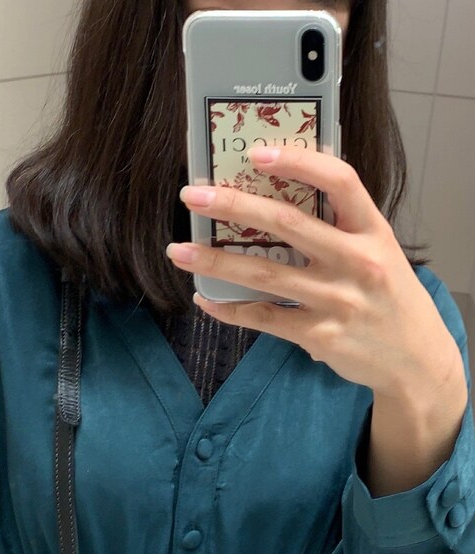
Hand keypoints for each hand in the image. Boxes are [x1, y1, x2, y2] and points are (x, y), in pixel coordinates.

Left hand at [166, 146, 462, 403]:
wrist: (417, 359)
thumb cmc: (390, 296)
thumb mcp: (380, 251)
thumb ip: (341, 225)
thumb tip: (285, 189)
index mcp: (373, 231)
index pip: (339, 182)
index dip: (298, 162)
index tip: (256, 152)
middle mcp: (357, 261)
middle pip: (288, 224)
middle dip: (233, 205)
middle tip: (192, 196)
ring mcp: (337, 301)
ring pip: (265, 274)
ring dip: (215, 261)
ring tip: (178, 251)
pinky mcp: (320, 335)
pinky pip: (264, 317)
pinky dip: (229, 309)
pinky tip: (205, 300)